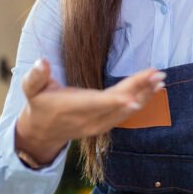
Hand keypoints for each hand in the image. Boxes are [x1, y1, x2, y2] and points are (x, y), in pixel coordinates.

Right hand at [15, 58, 165, 164]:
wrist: (42, 132)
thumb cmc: (39, 104)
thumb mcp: (31, 89)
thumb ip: (37, 75)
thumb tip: (42, 61)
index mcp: (72, 108)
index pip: (96, 104)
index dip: (115, 101)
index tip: (133, 96)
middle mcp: (89, 119)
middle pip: (117, 104)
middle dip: (139, 90)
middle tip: (157, 75)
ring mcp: (99, 124)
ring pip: (126, 110)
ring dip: (145, 94)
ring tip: (160, 80)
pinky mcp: (106, 124)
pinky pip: (126, 113)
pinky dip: (142, 101)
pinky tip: (154, 90)